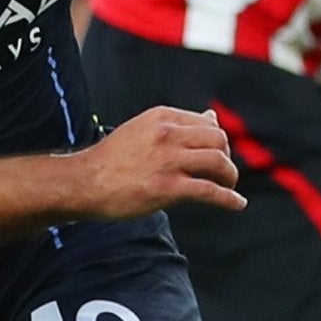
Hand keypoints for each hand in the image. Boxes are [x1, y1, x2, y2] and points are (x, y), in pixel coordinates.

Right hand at [75, 107, 244, 219]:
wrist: (83, 182)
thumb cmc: (111, 160)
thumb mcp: (143, 130)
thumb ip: (176, 125)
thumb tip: (212, 116)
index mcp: (161, 117)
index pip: (206, 123)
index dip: (217, 141)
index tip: (217, 155)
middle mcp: (168, 134)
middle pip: (218, 140)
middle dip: (227, 156)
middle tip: (223, 172)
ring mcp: (168, 161)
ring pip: (218, 162)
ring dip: (230, 176)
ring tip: (229, 186)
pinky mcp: (168, 188)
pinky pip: (210, 191)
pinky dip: (229, 198)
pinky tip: (237, 204)